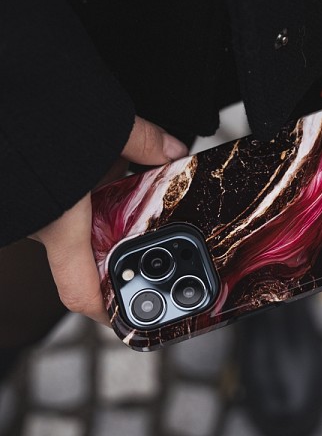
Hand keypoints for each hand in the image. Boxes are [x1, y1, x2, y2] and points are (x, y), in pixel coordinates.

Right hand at [30, 116, 188, 324]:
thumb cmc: (32, 117)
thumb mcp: (104, 129)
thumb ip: (144, 142)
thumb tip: (175, 151)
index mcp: (62, 225)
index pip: (80, 290)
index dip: (106, 313)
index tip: (130, 320)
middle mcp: (45, 224)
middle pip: (88, 255)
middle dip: (122, 249)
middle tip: (155, 239)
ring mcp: (36, 210)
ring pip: (77, 225)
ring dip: (105, 215)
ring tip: (135, 193)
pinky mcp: (30, 193)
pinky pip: (63, 204)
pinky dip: (87, 195)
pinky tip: (104, 168)